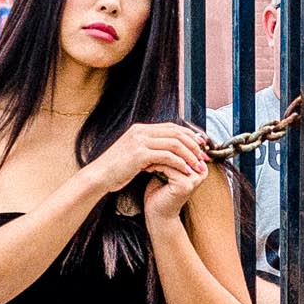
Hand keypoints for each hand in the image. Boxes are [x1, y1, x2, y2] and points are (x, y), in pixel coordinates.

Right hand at [89, 122, 211, 197]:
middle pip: (176, 133)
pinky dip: (179, 163)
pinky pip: (167, 156)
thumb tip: (164, 152)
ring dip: (190, 155)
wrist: (99, 176)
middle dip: (194, 144)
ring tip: (198, 165)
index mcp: (140, 129)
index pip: (171, 127)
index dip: (189, 135)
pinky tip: (186, 171)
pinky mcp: (140, 154)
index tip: (201, 145)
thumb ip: (147, 149)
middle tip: (204, 156)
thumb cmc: (115, 169)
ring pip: (175, 144)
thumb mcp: (132, 154)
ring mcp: (140, 141)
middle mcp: (141, 131)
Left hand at [143, 146, 219, 220]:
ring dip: (157, 155)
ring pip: (174, 157)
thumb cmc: (160, 191)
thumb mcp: (167, 168)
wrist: (158, 213)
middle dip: (162, 146)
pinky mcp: (186, 184)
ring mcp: (194, 178)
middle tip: (145, 146)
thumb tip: (166, 132)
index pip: (185, 143)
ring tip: (143, 156)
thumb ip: (171, 154)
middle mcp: (201, 171)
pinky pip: (169, 167)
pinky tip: (145, 167)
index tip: (151, 141)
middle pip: (181, 148)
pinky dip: (155, 165)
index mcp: (200, 165)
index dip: (168, 140)